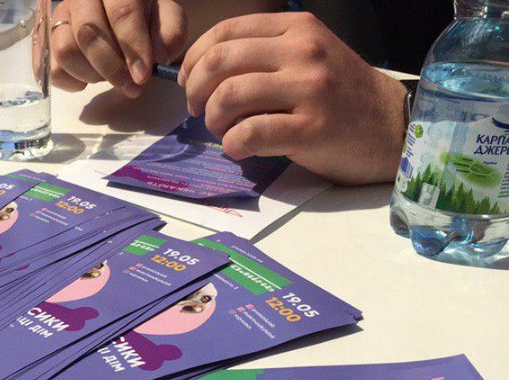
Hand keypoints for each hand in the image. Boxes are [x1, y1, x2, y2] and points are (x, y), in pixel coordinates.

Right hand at [51, 0, 186, 97]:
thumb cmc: (144, 17)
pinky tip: (91, 79)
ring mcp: (61, 18)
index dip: (133, 46)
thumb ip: (170, 31)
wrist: (123, 16)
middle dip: (112, 68)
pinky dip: (74, 82)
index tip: (143, 76)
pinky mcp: (49, 42)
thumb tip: (160, 56)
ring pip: (66, 51)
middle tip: (132, 88)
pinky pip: (54, 69)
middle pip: (88, 32)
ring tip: (111, 78)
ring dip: (92, 75)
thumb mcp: (165, 17)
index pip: (122, 12)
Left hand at [178, 12, 406, 184]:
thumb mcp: (308, 56)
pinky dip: (232, 144)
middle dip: (196, 89)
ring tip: (220, 129)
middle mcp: (303, 52)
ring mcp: (310, 89)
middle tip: (197, 110)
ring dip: (212, 118)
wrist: (392, 127)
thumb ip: (264, 55)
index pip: (226, 31)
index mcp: (297, 29)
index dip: (194, 58)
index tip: (188, 80)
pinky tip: (237, 148)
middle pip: (220, 62)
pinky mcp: (312, 129)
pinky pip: (250, 133)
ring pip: (230, 95)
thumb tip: (204, 71)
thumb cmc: (341, 96)